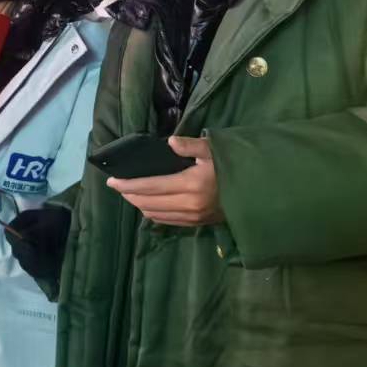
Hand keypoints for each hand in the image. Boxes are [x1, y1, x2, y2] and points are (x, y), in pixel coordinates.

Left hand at [106, 136, 221, 226]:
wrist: (255, 192)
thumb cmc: (231, 166)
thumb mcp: (214, 149)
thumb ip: (191, 145)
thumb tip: (170, 142)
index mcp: (190, 184)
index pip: (150, 186)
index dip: (128, 185)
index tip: (111, 181)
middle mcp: (188, 205)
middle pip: (148, 203)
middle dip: (129, 195)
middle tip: (117, 186)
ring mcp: (192, 217)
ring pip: (155, 215)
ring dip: (139, 205)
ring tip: (130, 193)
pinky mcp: (196, 224)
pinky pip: (166, 221)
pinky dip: (152, 213)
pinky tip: (148, 204)